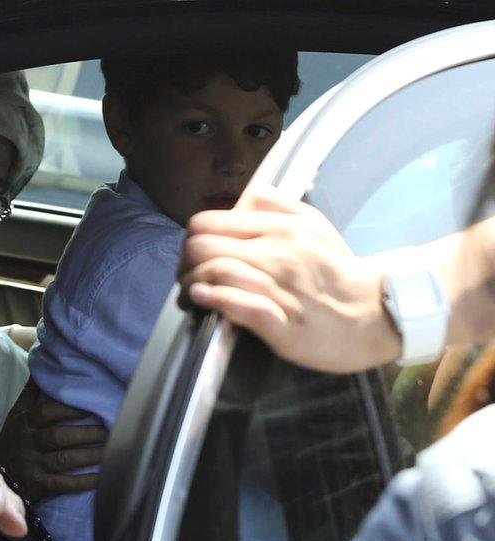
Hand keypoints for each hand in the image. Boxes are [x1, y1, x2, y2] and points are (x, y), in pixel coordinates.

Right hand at [0, 388, 106, 501]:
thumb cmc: (12, 439)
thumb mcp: (16, 415)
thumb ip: (30, 393)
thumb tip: (40, 366)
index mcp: (24, 423)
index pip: (46, 413)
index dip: (69, 409)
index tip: (92, 406)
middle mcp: (28, 443)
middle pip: (58, 436)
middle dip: (86, 433)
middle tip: (111, 429)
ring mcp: (32, 466)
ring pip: (64, 459)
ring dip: (89, 455)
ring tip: (111, 449)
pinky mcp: (38, 486)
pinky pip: (63, 484)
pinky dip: (83, 482)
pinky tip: (100, 477)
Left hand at [178, 185, 400, 373]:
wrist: (375, 314)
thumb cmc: (336, 272)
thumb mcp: (312, 223)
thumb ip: (276, 205)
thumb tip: (243, 197)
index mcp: (278, 228)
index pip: (207, 222)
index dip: (191, 239)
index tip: (194, 256)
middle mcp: (275, 254)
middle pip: (201, 247)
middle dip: (184, 264)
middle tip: (187, 278)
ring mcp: (279, 289)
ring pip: (215, 272)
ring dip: (191, 285)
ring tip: (191, 295)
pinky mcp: (282, 324)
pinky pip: (238, 305)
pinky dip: (214, 300)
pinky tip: (204, 300)